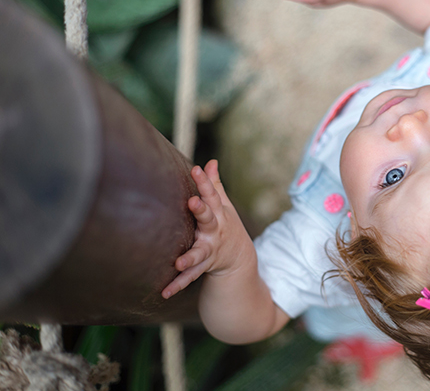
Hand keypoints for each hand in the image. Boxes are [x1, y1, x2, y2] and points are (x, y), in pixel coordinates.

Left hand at [161, 160, 253, 298]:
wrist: (239, 260)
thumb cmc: (226, 226)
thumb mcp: (224, 206)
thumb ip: (215, 186)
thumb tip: (210, 162)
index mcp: (219, 214)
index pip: (212, 195)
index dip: (205, 182)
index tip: (196, 169)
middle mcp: (215, 231)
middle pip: (208, 218)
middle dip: (201, 210)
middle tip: (193, 202)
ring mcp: (210, 251)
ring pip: (199, 253)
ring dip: (190, 257)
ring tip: (179, 262)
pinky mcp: (202, 268)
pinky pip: (189, 277)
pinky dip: (177, 285)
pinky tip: (165, 292)